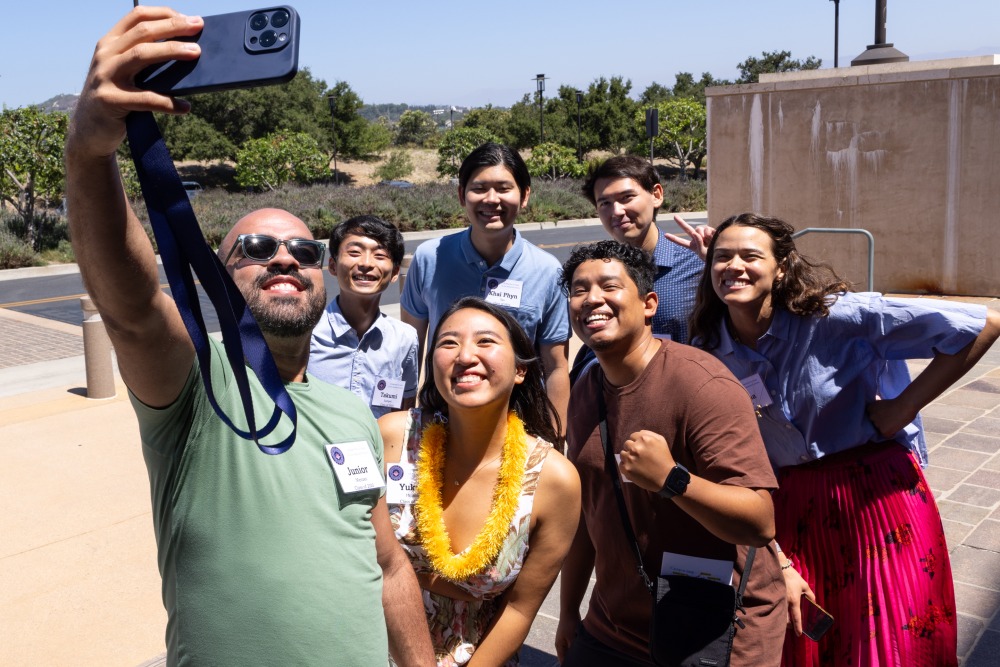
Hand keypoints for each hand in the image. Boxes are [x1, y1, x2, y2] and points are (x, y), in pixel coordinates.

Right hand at [68, 7, 202, 158]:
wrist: (88, 131)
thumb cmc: (117, 99)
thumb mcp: (124, 73)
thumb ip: (143, 60)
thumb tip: (186, 53)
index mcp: (110, 43)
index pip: (137, 16)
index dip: (164, 14)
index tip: (189, 18)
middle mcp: (105, 55)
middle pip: (143, 32)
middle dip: (173, 27)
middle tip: (199, 26)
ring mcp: (105, 76)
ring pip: (141, 55)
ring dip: (171, 51)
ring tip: (196, 53)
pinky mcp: (109, 100)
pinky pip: (144, 99)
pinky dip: (168, 103)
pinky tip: (185, 107)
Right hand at [555, 613, 579, 662]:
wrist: (570, 610)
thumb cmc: (569, 624)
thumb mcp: (572, 638)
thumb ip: (573, 649)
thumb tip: (577, 658)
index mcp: (559, 646)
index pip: (563, 661)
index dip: (569, 665)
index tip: (576, 666)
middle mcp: (561, 644)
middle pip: (567, 657)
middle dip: (574, 660)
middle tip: (581, 663)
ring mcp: (566, 640)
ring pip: (572, 651)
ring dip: (576, 653)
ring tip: (584, 658)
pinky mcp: (570, 636)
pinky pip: (574, 645)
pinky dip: (578, 648)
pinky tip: (584, 649)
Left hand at [618, 430, 674, 491]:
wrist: (666, 477)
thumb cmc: (665, 458)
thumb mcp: (661, 441)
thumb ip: (649, 434)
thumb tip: (639, 433)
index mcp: (643, 439)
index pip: (633, 436)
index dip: (637, 441)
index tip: (641, 447)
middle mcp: (635, 447)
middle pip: (626, 444)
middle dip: (631, 448)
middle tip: (638, 455)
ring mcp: (629, 458)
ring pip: (622, 454)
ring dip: (627, 457)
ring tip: (635, 462)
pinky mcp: (627, 469)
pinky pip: (621, 464)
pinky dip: (626, 466)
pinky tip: (633, 468)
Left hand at [663, 214, 715, 260]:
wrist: (722, 254)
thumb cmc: (710, 257)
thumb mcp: (702, 253)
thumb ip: (698, 243)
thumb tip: (695, 233)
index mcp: (692, 245)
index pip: (681, 242)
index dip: (674, 238)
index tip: (665, 235)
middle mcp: (696, 238)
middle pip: (687, 229)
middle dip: (681, 223)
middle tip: (674, 216)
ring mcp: (703, 234)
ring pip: (698, 228)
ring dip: (702, 234)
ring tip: (708, 241)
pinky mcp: (710, 231)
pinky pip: (707, 228)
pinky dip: (709, 233)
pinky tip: (713, 237)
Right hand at [781, 562, 814, 635]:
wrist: (779, 567)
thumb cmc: (792, 576)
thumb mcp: (804, 585)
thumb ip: (810, 595)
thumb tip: (814, 602)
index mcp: (794, 600)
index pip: (796, 617)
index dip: (798, 627)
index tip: (799, 634)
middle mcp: (786, 602)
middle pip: (786, 619)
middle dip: (789, 625)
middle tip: (793, 627)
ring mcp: (779, 599)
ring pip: (780, 615)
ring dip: (784, 619)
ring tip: (788, 620)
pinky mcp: (774, 596)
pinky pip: (777, 607)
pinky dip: (779, 612)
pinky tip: (781, 611)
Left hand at [866, 396, 916, 437]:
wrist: (905, 405)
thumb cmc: (897, 403)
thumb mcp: (882, 403)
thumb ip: (878, 408)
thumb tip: (876, 411)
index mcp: (870, 408)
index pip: (871, 416)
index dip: (879, 417)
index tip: (885, 415)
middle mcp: (871, 416)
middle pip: (875, 423)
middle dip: (882, 422)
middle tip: (891, 420)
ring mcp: (877, 424)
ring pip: (880, 429)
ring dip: (886, 428)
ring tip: (894, 424)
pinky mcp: (883, 431)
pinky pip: (886, 436)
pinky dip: (891, 434)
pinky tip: (895, 429)